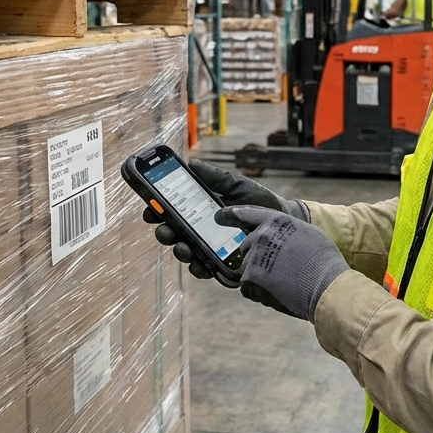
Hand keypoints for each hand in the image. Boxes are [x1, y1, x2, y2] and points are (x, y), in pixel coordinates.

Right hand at [141, 161, 305, 280]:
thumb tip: (191, 164)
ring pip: (185, 252)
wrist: (282, 221)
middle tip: (163, 229)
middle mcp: (200, 229)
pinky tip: (199, 264)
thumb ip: (214, 177)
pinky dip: (199, 267)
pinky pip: (205, 268)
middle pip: (173, 233)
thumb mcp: (237, 185)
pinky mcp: (222, 264)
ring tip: (182, 247)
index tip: (150, 208)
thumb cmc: (258, 201)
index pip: (171, 210)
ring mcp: (209, 247)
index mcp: (199, 209)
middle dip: (163, 232)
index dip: (156, 210)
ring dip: (179, 250)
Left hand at [216, 206, 348, 320]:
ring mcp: (254, 255)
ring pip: (246, 267)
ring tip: (280, 282)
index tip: (224, 215)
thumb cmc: (323, 261)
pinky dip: (258, 291)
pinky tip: (276, 292)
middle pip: (247, 245)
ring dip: (257, 276)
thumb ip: (288, 232)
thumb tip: (279, 238)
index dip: (237, 214)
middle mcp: (262, 234)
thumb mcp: (309, 234)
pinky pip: (247, 286)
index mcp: (277, 221)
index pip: (250, 214)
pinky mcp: (251, 276)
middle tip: (276, 269)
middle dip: (256, 257)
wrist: (326, 285)